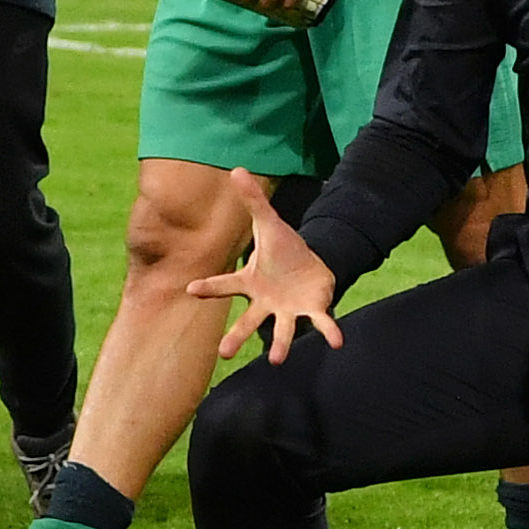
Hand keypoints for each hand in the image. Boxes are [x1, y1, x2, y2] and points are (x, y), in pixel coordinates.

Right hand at [193, 170, 342, 362]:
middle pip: (248, 321)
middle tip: (223, 353)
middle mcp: (266, 302)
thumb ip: (253, 201)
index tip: (190, 289)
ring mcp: (289, 310)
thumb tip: (236, 169)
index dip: (208, 287)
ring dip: (280, 344)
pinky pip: (320, 323)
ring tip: (275, 359)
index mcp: (251, 282)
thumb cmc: (283, 249)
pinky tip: (337, 342)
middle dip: (236, 336)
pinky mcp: (313, 311)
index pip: (226, 284)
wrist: (311, 265)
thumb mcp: (269, 222)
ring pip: (281, 330)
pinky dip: (328, 332)